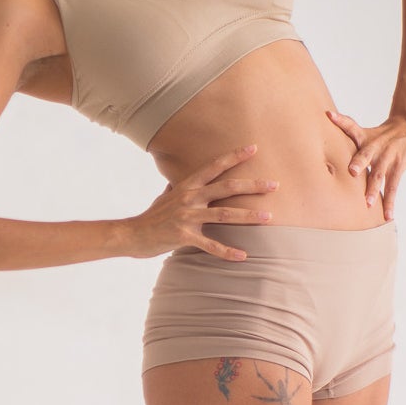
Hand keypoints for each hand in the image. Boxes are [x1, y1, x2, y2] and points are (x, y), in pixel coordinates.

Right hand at [121, 143, 277, 261]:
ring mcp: (187, 217)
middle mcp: (189, 198)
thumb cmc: (151, 216)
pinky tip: (243, 256)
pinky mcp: (183, 236)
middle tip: (274, 185)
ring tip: (268, 217)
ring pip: (224, 215)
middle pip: (227, 188)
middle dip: (252, 185)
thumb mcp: (164, 196)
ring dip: (248, 216)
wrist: (131, 235)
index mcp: (187, 186)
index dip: (234, 157)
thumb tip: (177, 180)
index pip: (214, 167)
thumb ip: (176, 187)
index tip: (254, 148)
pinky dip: (227, 252)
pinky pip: (210, 245)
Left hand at [325, 109, 405, 221]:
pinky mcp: (399, 167)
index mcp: (364, 137)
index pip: (351, 126)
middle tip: (351, 172)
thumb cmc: (381, 133)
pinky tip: (388, 215)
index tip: (331, 116)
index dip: (341, 120)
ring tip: (367, 203)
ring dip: (374, 189)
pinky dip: (390, 201)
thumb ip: (345, 130)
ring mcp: (388, 157)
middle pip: (366, 154)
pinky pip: (393, 186)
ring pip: (380, 174)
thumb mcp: (363, 131)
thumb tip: (324, 121)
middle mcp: (376, 147)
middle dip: (359, 162)